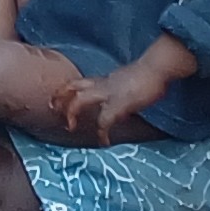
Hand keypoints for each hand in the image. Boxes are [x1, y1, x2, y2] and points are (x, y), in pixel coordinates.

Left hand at [56, 59, 174, 147]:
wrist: (157, 68)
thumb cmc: (149, 74)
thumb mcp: (129, 81)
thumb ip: (120, 88)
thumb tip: (121, 97)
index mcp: (105, 80)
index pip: (81, 83)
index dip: (67, 91)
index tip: (60, 101)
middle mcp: (103, 84)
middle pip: (74, 87)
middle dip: (61, 98)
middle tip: (52, 108)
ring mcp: (109, 93)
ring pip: (80, 99)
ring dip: (72, 113)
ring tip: (70, 127)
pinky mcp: (118, 104)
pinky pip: (104, 120)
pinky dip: (102, 133)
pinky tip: (104, 142)